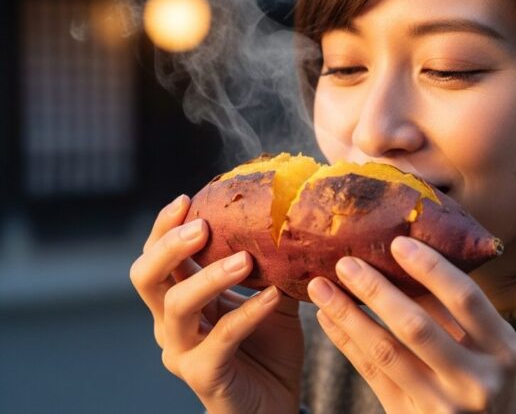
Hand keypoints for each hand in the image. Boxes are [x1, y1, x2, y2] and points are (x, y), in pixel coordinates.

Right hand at [129, 195, 303, 413]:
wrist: (275, 405)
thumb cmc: (269, 349)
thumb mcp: (271, 297)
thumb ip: (271, 264)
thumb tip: (293, 219)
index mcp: (180, 300)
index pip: (157, 257)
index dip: (164, 227)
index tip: (187, 198)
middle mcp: (170, 324)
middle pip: (146, 278)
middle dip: (169, 246)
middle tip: (202, 226)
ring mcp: (182, 352)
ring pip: (177, 306)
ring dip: (210, 277)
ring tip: (245, 259)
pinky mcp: (203, 376)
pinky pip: (220, 338)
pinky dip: (247, 313)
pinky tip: (273, 296)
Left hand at [308, 236, 515, 413]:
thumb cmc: (489, 375)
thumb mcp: (491, 345)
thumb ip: (457, 310)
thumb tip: (406, 257)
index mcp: (504, 350)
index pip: (465, 299)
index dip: (431, 268)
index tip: (398, 243)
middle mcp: (476, 380)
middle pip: (417, 327)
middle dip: (376, 291)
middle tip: (346, 263)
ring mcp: (443, 405)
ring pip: (386, 353)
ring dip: (349, 316)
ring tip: (322, 288)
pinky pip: (372, 375)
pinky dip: (347, 343)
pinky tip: (329, 319)